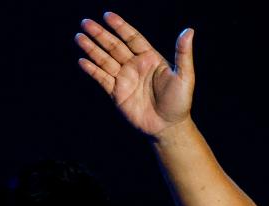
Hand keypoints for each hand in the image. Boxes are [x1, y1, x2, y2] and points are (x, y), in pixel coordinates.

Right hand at [76, 12, 193, 137]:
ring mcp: (125, 79)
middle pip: (114, 46)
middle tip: (85, 22)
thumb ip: (183, 53)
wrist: (168, 127)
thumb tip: (189, 30)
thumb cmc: (179, 102)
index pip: (132, 38)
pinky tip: (82, 61)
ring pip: (105, 60)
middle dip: (100, 34)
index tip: (107, 15)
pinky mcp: (117, 94)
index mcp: (150, 58)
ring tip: (79, 37)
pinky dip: (92, 70)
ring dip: (92, 49)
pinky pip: (102, 79)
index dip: (120, 27)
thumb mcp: (185, 76)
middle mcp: (135, 66)